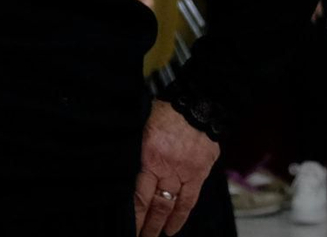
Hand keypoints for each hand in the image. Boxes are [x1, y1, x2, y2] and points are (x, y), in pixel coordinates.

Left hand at [132, 100, 218, 236]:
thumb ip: (139, 153)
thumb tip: (127, 170)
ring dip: (161, 224)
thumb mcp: (143, 129)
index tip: (128, 228)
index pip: (139, 195)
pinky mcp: (200, 172)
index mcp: (150, 156)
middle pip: (154, 204)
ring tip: (154, 236)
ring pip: (170, 205)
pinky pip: (190, 200)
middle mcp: (167, 168)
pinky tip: (173, 228)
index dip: (134, 215)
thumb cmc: (167, 111)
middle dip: (146, 225)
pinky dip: (181, 216)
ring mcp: (184, 172)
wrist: (197, 102)